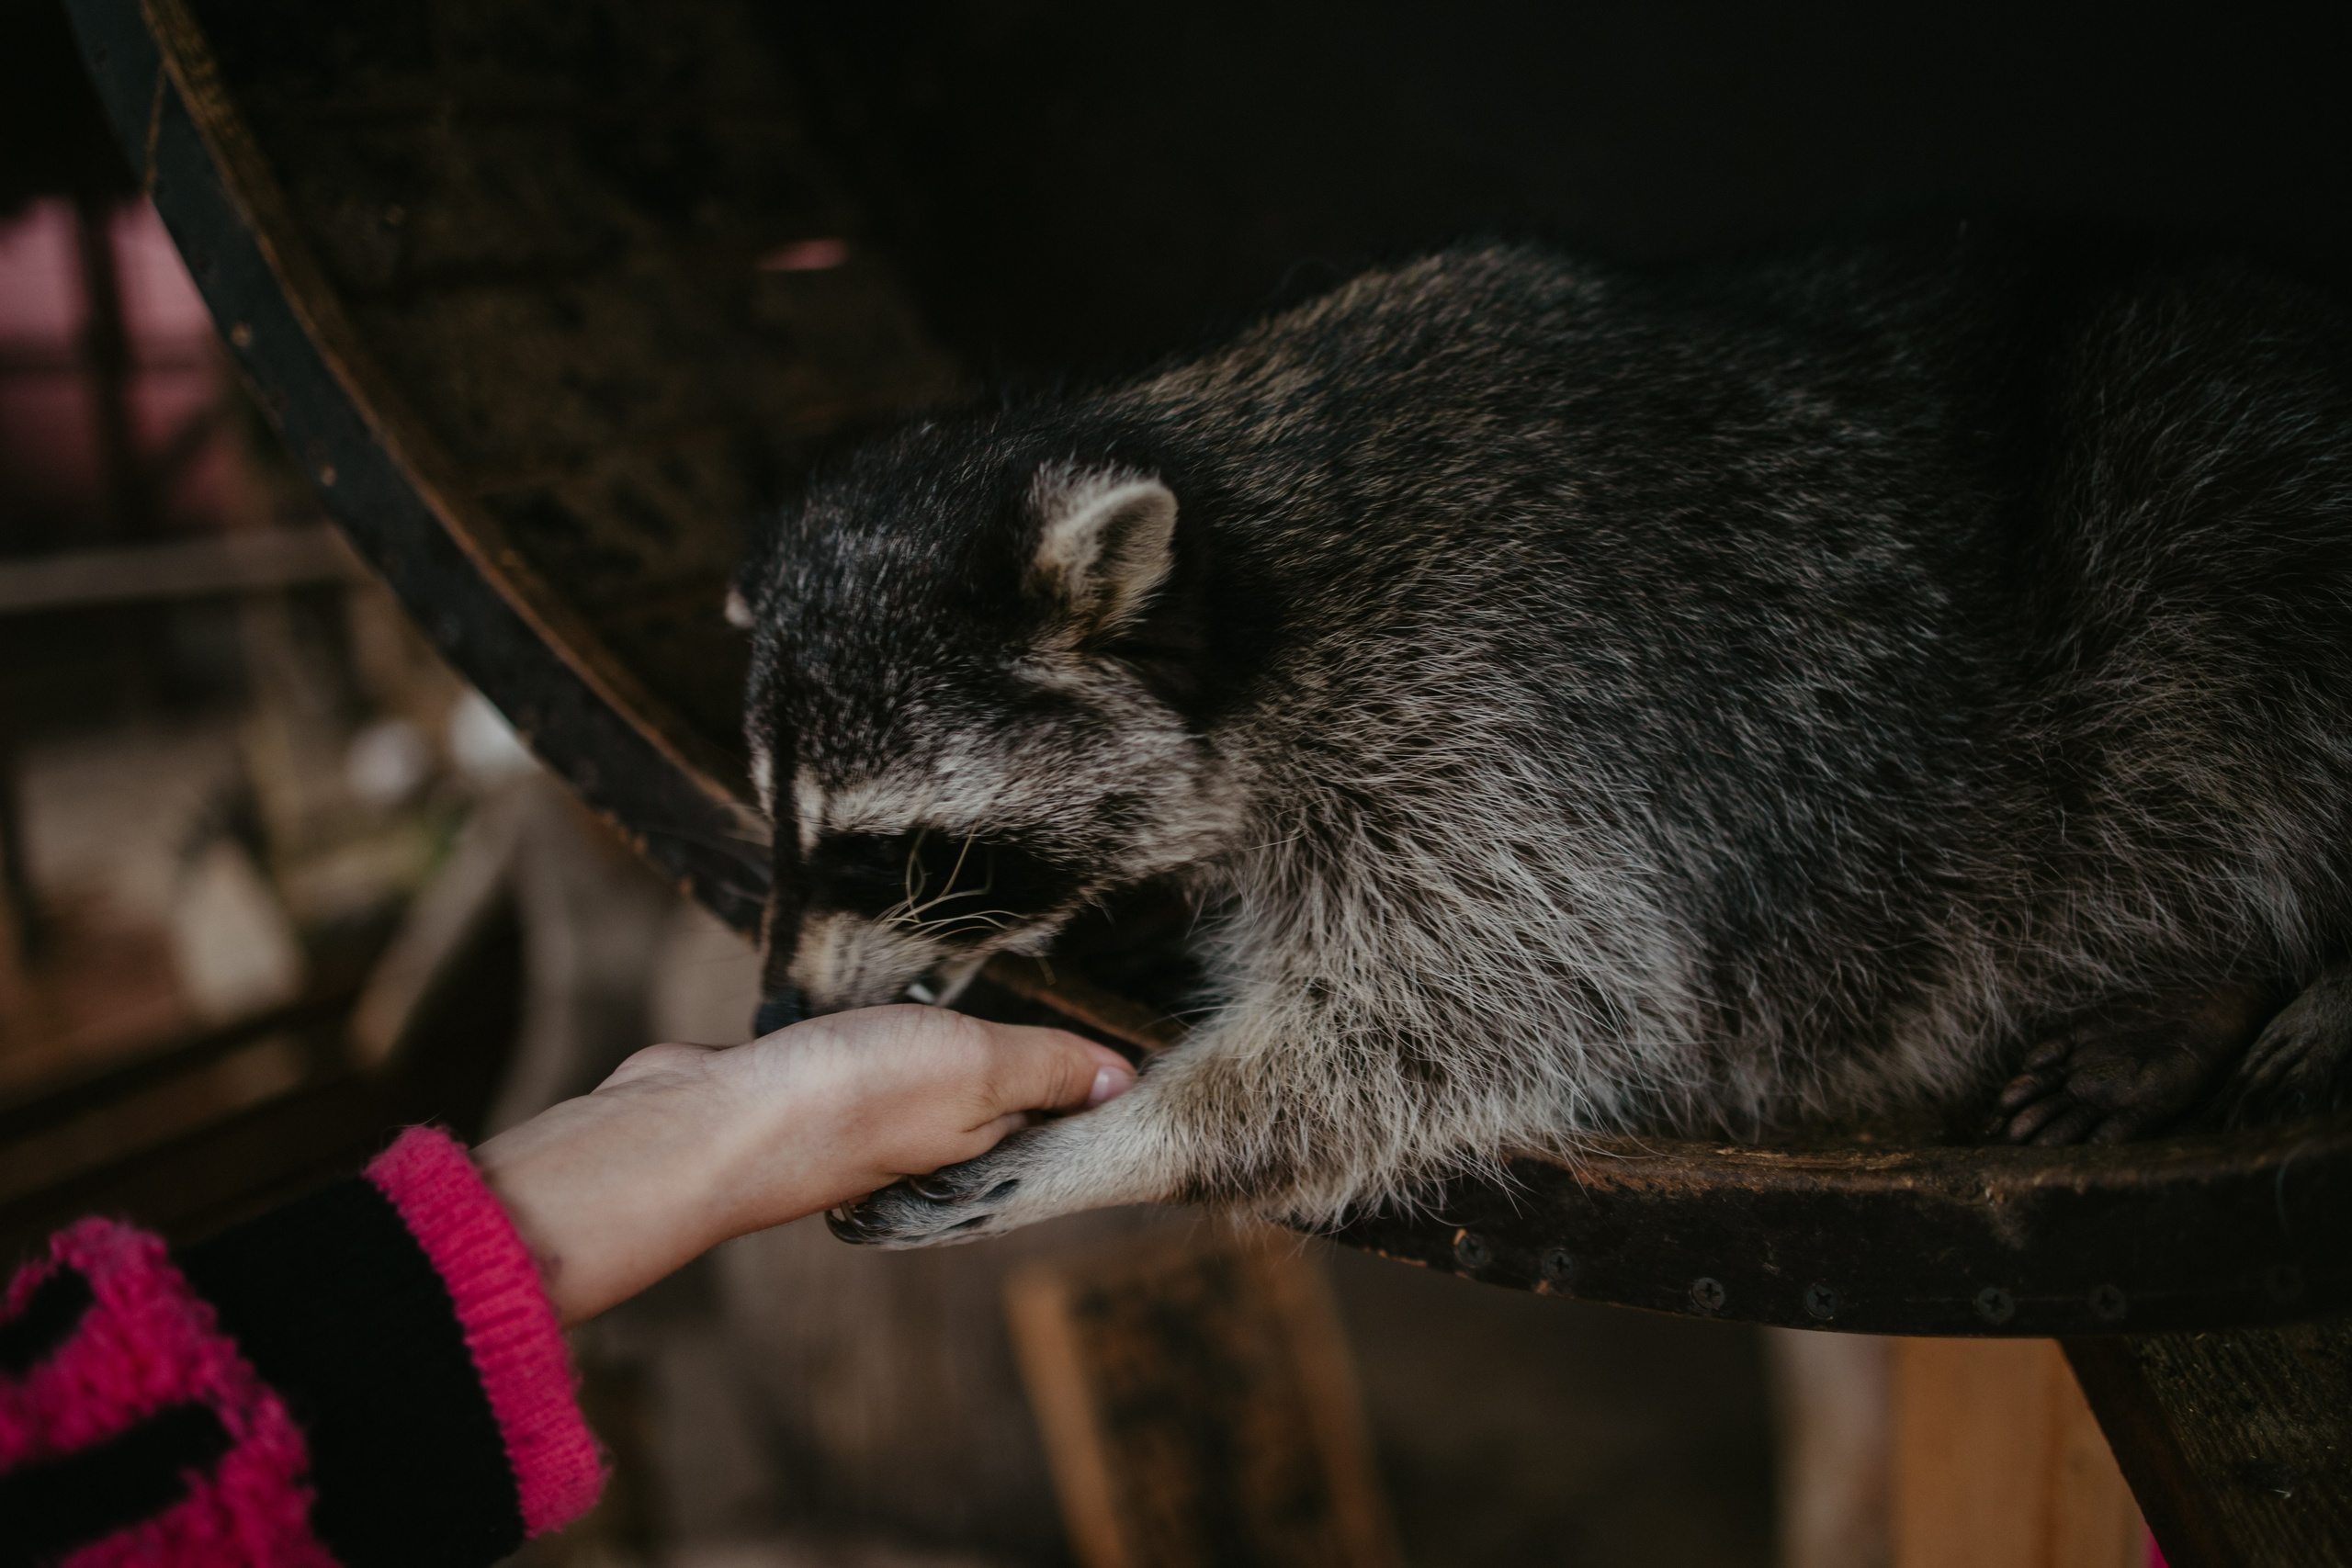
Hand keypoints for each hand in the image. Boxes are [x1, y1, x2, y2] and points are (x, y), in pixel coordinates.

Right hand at [472, 1005, 1135, 1325]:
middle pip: (994, 1088)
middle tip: (1064, 970)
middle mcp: (927, 1138)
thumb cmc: (842, 1101)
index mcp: (978, 1147)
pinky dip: (877, 1013)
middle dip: (1021, 1040)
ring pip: (927, 1061)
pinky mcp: (810, 1078)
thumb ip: (1044, 1069)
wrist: (703, 1125)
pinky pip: (864, 1041)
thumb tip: (1124, 1082)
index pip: (1056, 1114)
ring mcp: (865, 1110)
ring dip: (944, 1022)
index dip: (1086, 1071)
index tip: (1127, 1013)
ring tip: (987, 968)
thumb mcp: (973, 1070)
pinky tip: (887, 981)